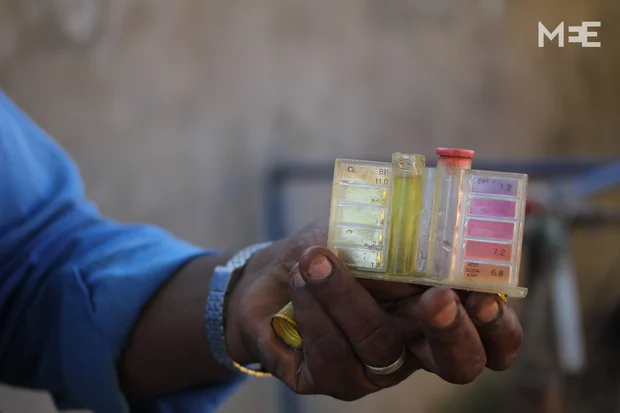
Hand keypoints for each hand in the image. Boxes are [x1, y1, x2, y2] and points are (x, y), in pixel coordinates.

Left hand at [224, 220, 522, 400]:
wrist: (273, 272)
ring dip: (349, 298)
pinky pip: (331, 355)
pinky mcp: (330, 378)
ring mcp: (374, 369)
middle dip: (452, 331)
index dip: (499, 327)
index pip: (492, 338)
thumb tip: (442, 231)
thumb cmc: (332, 247)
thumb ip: (405, 230)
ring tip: (316, 259)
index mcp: (436, 311)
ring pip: (381, 349)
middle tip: (437, 298)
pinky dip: (314, 310)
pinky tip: (300, 280)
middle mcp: (412, 346)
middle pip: (458, 364)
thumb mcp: (369, 228)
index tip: (486, 299)